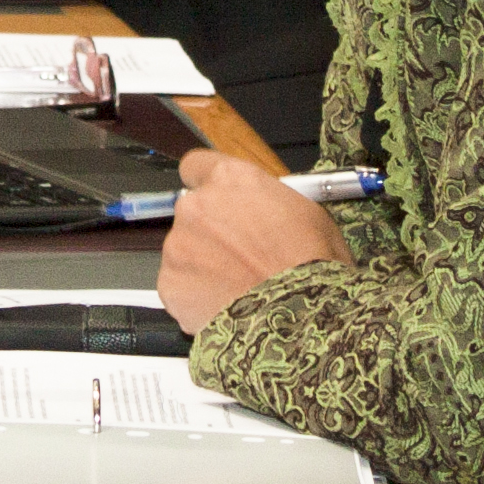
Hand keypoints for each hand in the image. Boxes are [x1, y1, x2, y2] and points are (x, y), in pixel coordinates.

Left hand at [154, 149, 352, 330]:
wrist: (302, 318)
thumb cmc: (313, 267)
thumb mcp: (307, 213)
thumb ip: (269, 201)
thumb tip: (265, 209)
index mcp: (230, 180)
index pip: (196, 165)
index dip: (207, 184)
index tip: (215, 199)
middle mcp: (197, 206)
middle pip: (192, 212)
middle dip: (210, 231)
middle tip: (241, 256)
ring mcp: (178, 245)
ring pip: (184, 251)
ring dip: (203, 265)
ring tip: (239, 287)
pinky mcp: (170, 284)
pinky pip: (179, 287)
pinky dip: (196, 296)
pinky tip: (226, 305)